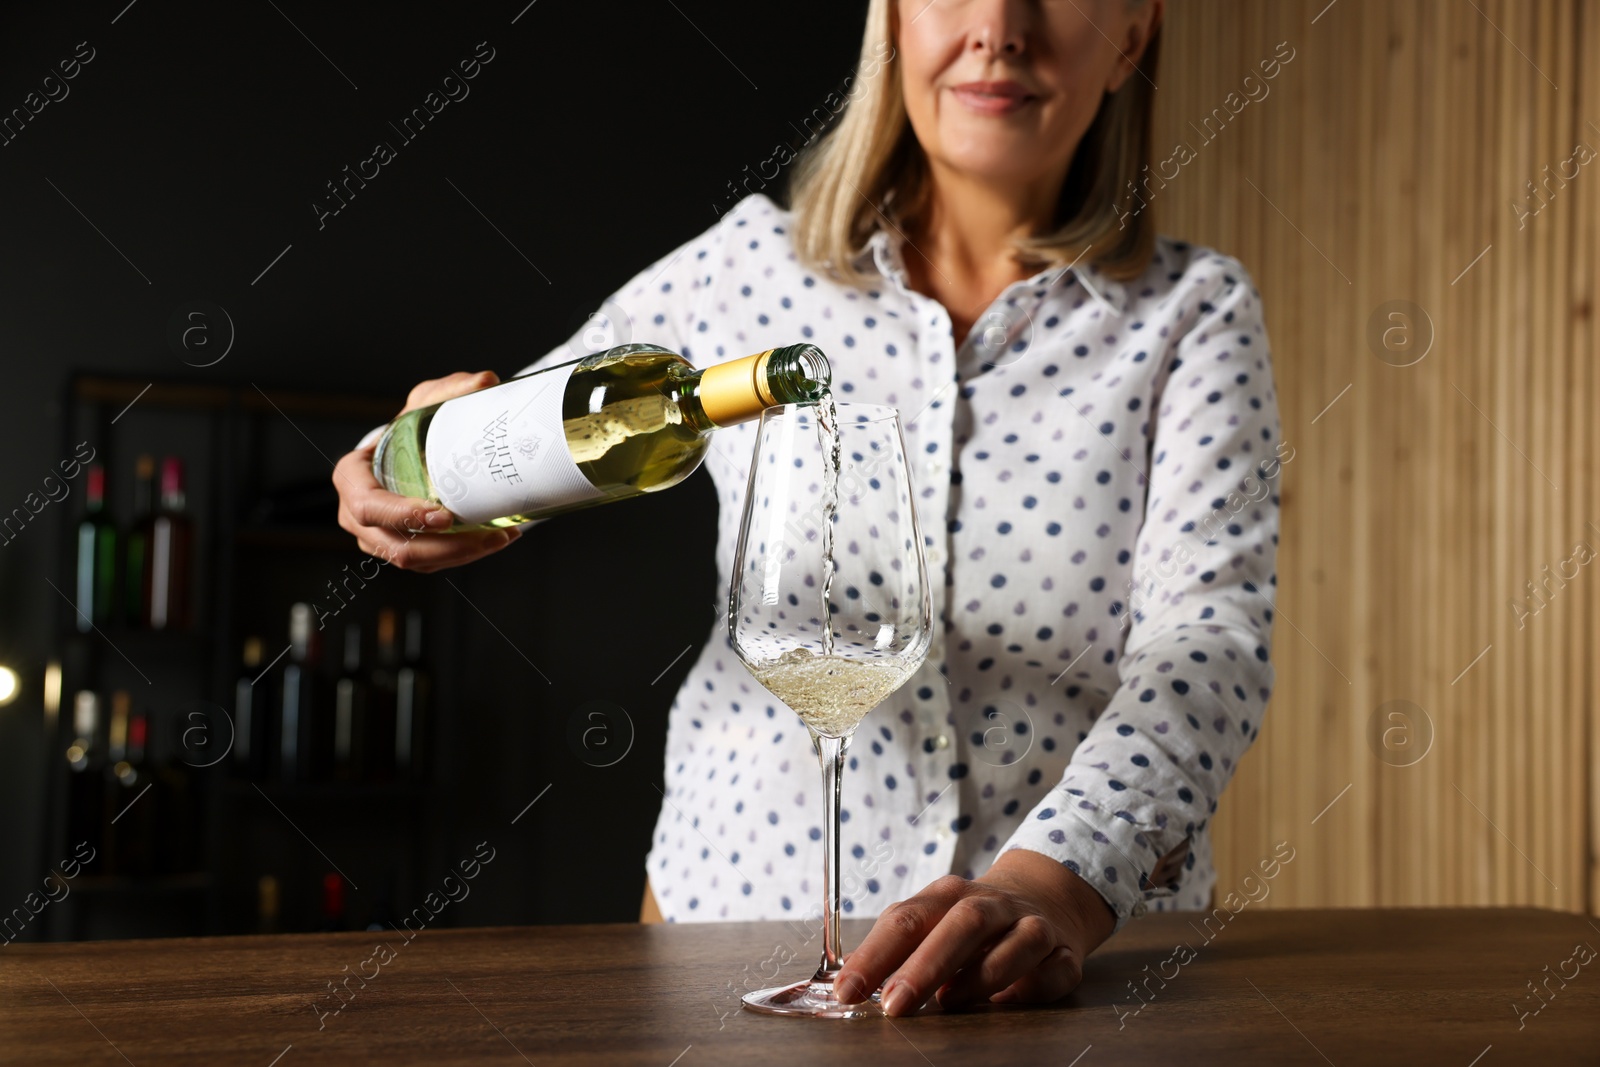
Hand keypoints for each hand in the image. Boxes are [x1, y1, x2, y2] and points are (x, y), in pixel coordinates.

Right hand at [334, 370, 520, 572]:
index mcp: (351, 478)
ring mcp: (376, 539)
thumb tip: (485, 381)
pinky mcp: (401, 551)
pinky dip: (462, 557)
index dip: (403, 515)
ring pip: (416, 561)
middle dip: (446, 545)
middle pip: (396, 545)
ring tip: (500, 538)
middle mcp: (356, 515)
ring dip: (460, 555)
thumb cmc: (408, 430)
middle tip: (489, 535)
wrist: (409, 454)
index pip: (369, 506)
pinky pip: (429, 564)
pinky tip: (493, 541)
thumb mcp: (423, 405)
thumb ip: (450, 391)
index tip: (443, 514)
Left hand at [835, 849, 1116, 1015]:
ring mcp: (1031, 925)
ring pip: (1015, 941)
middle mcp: (992, 904)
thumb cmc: (972, 921)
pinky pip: (1054, 969)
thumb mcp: (934, 921)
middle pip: (962, 923)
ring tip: (949, 1001)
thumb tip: (851, 985)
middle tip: (894, 1005)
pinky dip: (1033, 987)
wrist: (1045, 896)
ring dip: (981, 974)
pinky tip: (1009, 1002)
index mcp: (948, 895)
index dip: (874, 956)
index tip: (847, 991)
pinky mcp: (1064, 953)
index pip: (906, 919)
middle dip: (925, 965)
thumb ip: (899, 949)